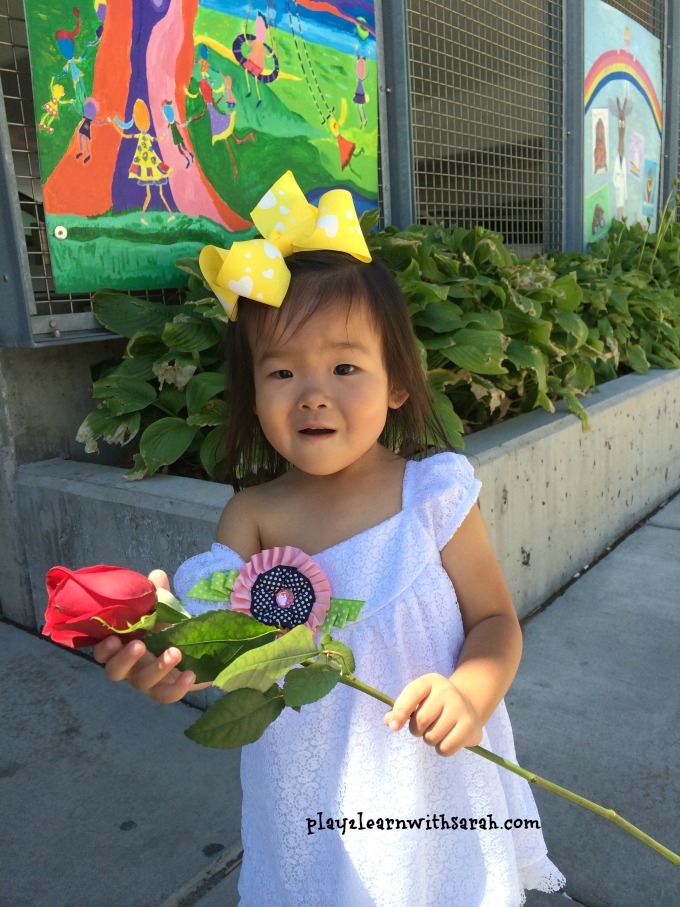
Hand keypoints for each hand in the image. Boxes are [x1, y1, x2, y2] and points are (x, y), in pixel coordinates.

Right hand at [92, 569, 209, 702]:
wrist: (195, 646)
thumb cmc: (168, 628)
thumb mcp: (163, 610)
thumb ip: (157, 594)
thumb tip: (156, 574)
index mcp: (123, 646)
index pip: (103, 653)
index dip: (103, 648)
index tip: (113, 638)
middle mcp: (130, 667)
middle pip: (114, 672)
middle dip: (124, 660)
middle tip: (140, 645)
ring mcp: (147, 681)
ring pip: (143, 683)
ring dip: (157, 668)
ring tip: (175, 652)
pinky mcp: (167, 690)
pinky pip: (167, 696)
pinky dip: (177, 688)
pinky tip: (190, 674)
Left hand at [383, 673, 482, 756]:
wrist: (469, 706)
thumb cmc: (435, 704)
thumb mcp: (418, 700)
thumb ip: (400, 709)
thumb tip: (389, 721)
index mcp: (431, 681)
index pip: (412, 694)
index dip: (400, 711)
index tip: (394, 726)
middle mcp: (447, 691)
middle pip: (420, 720)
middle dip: (416, 729)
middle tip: (424, 726)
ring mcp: (460, 708)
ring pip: (431, 737)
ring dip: (429, 739)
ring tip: (438, 730)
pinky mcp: (470, 726)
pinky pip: (445, 748)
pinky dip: (442, 749)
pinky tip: (448, 738)